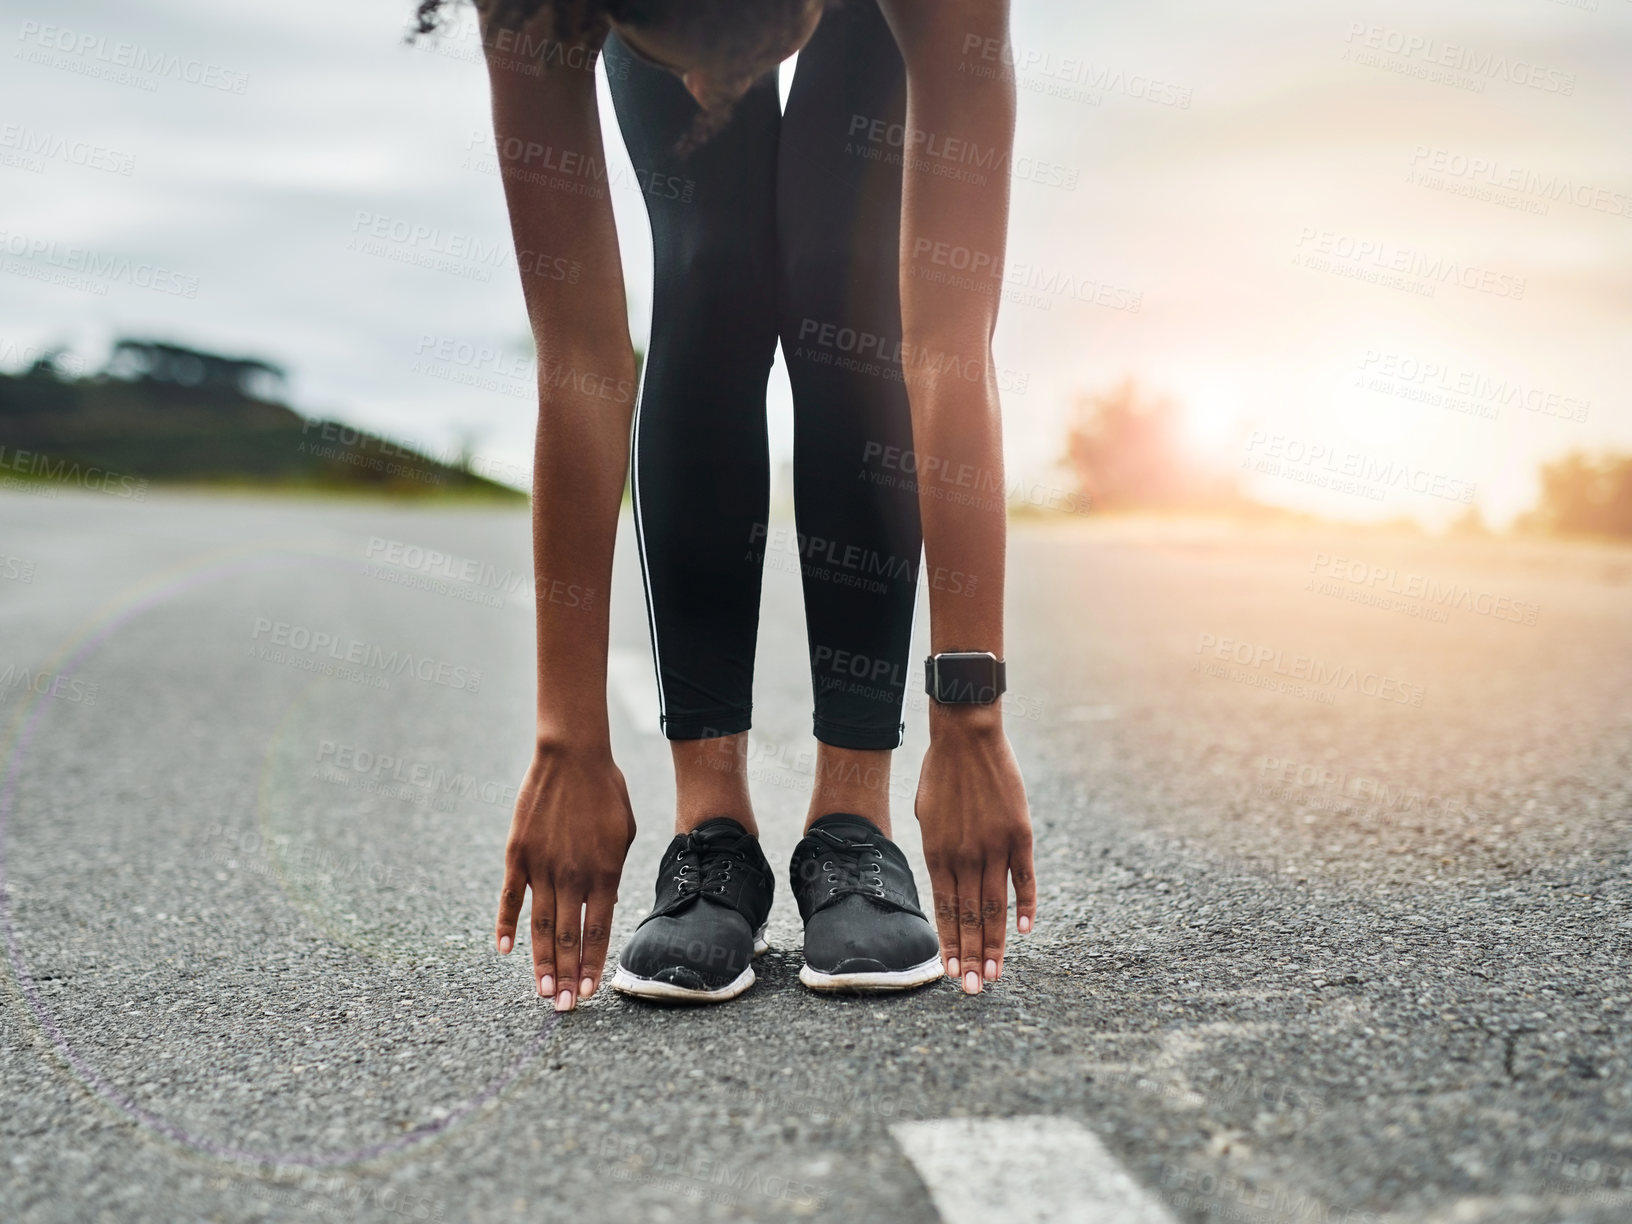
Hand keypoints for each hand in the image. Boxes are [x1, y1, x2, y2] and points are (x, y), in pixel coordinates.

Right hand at [496, 740, 635, 1010]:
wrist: (572, 756)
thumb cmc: (606, 793)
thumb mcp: (623, 835)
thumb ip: (611, 873)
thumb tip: (603, 903)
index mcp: (604, 873)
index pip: (599, 931)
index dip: (594, 965)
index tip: (591, 992)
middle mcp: (572, 876)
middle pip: (569, 938)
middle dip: (568, 977)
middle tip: (564, 1009)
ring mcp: (541, 867)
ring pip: (540, 926)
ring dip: (541, 962)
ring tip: (542, 993)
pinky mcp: (517, 855)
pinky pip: (509, 898)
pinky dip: (505, 925)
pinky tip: (504, 951)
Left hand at [915, 707, 1035, 994]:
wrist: (965, 735)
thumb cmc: (940, 774)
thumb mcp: (927, 816)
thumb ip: (938, 853)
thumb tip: (946, 885)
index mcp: (937, 853)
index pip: (944, 911)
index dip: (949, 944)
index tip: (950, 972)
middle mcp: (965, 855)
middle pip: (970, 917)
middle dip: (971, 956)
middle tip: (972, 990)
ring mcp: (994, 846)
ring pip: (996, 906)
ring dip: (995, 944)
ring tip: (994, 975)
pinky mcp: (1019, 834)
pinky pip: (1024, 878)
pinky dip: (1025, 905)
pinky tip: (1023, 932)